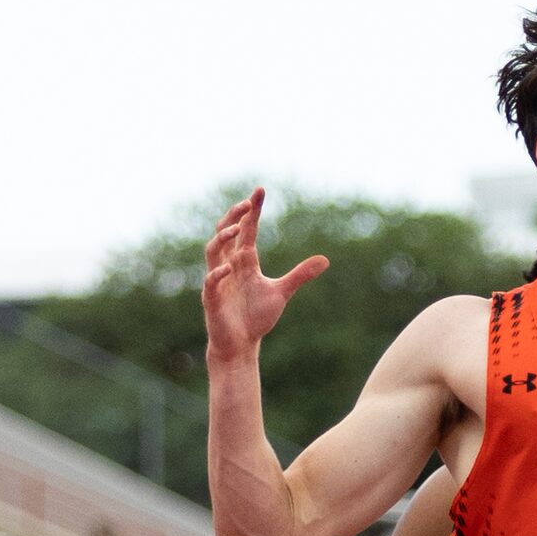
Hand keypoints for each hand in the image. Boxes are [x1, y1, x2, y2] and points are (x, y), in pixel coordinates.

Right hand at [202, 188, 328, 366]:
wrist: (241, 344)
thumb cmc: (256, 317)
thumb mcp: (282, 292)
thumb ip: (300, 274)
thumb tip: (325, 259)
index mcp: (244, 261)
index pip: (247, 229)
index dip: (252, 210)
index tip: (260, 191)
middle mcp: (228, 265)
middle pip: (225, 232)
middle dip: (234, 216)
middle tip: (247, 203)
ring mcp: (218, 280)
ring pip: (212, 252)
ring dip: (222, 239)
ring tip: (237, 229)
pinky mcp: (212, 299)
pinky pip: (211, 282)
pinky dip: (218, 274)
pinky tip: (229, 268)